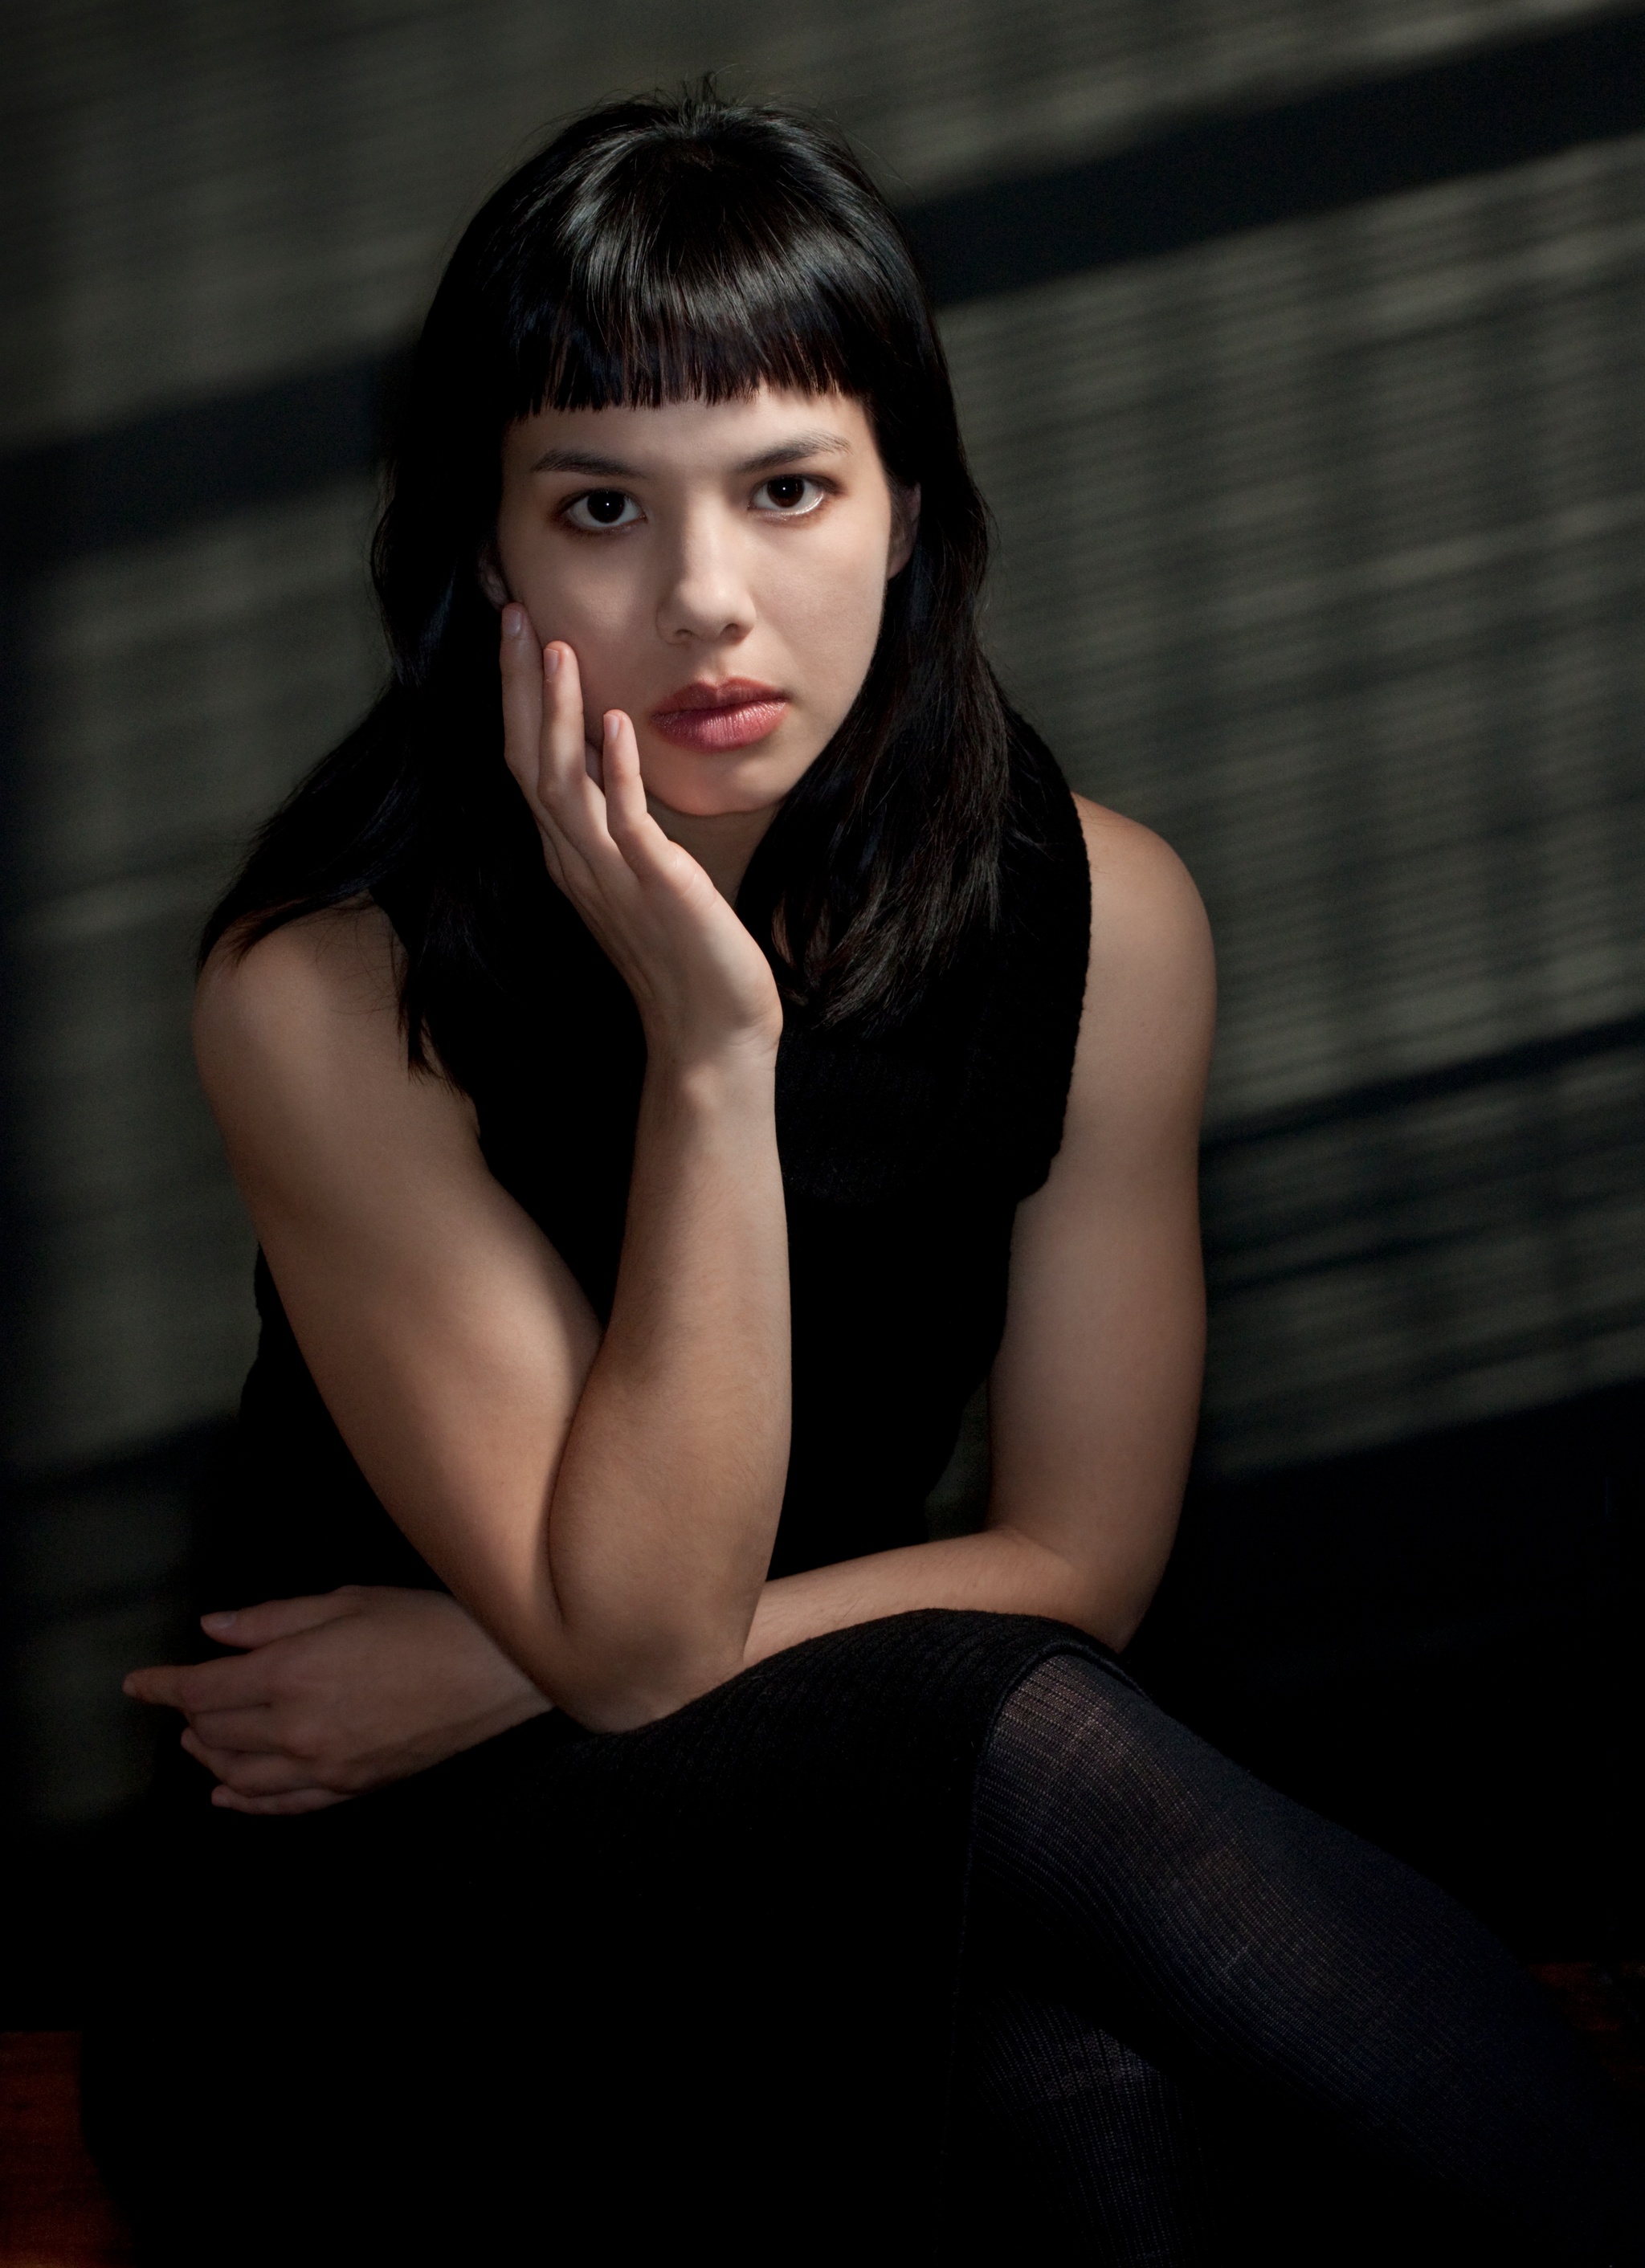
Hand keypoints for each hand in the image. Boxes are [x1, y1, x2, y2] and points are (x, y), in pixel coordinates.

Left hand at [124, 1586, 551, 1814]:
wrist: (495, 1674)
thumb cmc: (426, 1624)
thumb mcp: (347, 1600)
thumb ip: (273, 1618)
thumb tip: (214, 1630)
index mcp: (290, 1671)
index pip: (202, 1689)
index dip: (162, 1686)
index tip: (137, 1685)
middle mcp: (295, 1728)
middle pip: (215, 1734)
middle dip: (188, 1718)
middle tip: (180, 1702)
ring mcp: (321, 1767)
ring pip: (239, 1776)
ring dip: (208, 1759)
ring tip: (196, 1743)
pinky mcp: (349, 1789)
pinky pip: (282, 1806)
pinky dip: (245, 1803)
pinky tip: (228, 1795)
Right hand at [499, 609, 782, 1066]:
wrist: (710, 1034)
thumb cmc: (683, 954)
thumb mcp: (641, 870)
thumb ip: (616, 816)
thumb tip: (607, 750)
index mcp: (570, 853)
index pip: (526, 760)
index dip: (514, 694)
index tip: (514, 630)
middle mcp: (576, 860)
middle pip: (527, 759)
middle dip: (517, 685)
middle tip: (512, 613)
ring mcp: (610, 875)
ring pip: (563, 783)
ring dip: (556, 714)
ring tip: (554, 649)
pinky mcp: (655, 888)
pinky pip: (625, 822)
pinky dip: (618, 771)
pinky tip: (616, 724)